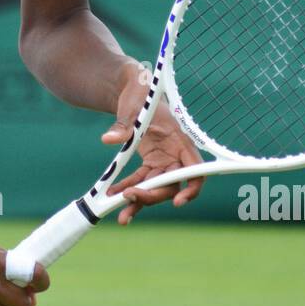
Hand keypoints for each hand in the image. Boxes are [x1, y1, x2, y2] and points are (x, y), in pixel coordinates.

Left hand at [101, 61, 203, 223]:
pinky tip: (112, 195)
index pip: (195, 170)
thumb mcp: (133, 105)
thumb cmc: (140, 92)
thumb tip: (109, 139)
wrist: (133, 90)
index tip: (176, 202)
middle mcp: (175, 154)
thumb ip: (124, 124)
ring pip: (155, 187)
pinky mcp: (150, 162)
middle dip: (153, 195)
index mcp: (180, 140)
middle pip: (171, 184)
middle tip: (130, 199)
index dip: (190, 188)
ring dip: (139, 201)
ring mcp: (163, 160)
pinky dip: (127, 188)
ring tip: (121, 216)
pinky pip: (140, 180)